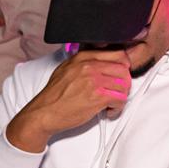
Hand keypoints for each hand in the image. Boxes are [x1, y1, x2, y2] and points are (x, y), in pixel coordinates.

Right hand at [7, 50, 130, 151]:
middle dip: (125, 83)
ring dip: (121, 97)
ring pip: (124, 85)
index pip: (118, 54)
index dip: (124, 67)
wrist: (43, 113)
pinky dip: (118, 107)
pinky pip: (120, 99)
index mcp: (83, 57)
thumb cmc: (54, 95)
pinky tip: (109, 110)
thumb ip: (84, 62)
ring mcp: (94, 81)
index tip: (121, 76)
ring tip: (112, 103)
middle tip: (118, 92)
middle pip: (124, 70)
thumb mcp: (66, 69)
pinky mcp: (97, 96)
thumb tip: (104, 61)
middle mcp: (89, 66)